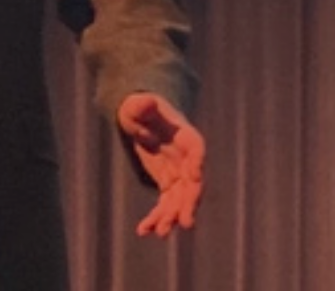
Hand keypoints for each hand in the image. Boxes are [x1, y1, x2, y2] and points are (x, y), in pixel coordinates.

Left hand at [116, 92, 204, 236]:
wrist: (141, 117)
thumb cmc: (141, 107)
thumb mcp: (137, 104)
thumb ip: (143, 105)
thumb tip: (147, 102)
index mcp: (186, 136)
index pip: (196, 149)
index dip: (197, 163)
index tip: (194, 177)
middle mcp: (187, 159)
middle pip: (192, 184)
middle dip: (188, 204)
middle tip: (185, 223)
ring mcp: (179, 173)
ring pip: (179, 200)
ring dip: (170, 217)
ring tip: (159, 232)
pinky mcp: (167, 184)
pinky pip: (165, 204)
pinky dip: (156, 217)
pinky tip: (143, 231)